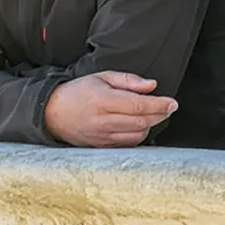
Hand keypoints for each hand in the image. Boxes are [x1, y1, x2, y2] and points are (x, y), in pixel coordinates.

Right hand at [44, 71, 177, 147]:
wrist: (52, 113)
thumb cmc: (79, 92)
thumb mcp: (102, 77)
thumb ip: (129, 81)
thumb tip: (152, 86)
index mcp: (103, 101)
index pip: (138, 105)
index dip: (159, 105)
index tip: (173, 103)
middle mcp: (102, 121)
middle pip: (141, 121)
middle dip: (160, 115)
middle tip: (170, 108)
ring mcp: (101, 137)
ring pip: (136, 135)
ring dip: (150, 125)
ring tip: (153, 114)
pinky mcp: (100, 147)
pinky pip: (127, 145)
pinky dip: (138, 136)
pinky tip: (139, 126)